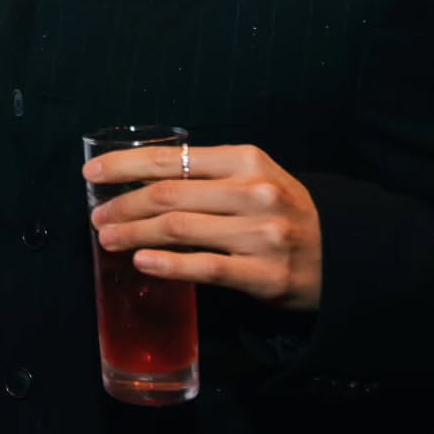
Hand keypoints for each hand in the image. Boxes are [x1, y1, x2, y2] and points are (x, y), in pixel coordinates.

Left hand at [84, 143, 321, 309]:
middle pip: (168, 195)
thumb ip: (205, 175)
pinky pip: (205, 267)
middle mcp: (255, 192)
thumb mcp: (252, 178)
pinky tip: (142, 262)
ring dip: (134, 234)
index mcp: (246, 160)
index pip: (170, 159)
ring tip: (108, 239)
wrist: (341, 253)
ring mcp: (261, 234)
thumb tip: (136, 181)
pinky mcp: (265, 275)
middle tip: (96, 217)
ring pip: (180, 229)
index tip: (91, 174)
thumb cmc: (282, 211)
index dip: (124, 166)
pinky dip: (168, 264)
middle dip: (123, 205)